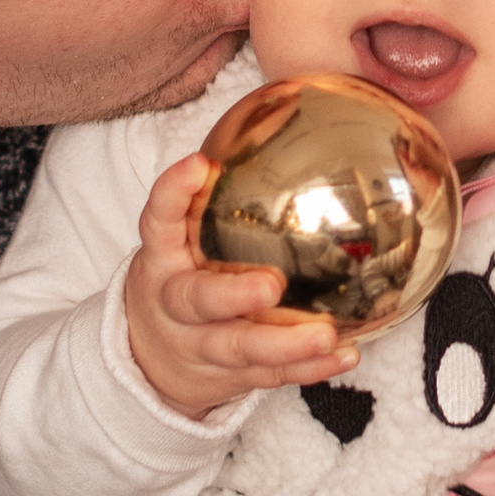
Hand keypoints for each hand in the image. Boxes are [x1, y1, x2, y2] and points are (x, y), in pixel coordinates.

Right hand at [123, 149, 357, 418]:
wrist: (149, 354)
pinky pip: (270, 376)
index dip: (173, 193)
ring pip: (239, 349)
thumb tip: (288, 120)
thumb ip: (213, 196)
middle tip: (271, 285)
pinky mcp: (228, 375)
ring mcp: (201, 344)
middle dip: (232, 295)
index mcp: (162, 258)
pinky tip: (345, 353)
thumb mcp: (181, 235)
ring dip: (284, 344)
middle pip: (197, 301)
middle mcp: (176, 302)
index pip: (158, 220)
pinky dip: (308, 368)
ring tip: (325, 334)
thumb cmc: (184, 273)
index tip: (200, 165)